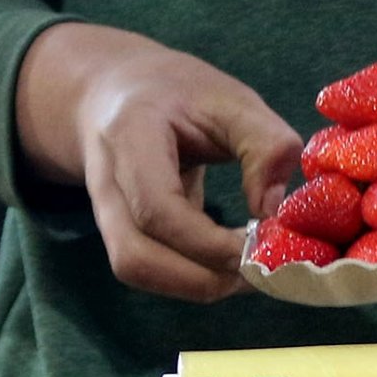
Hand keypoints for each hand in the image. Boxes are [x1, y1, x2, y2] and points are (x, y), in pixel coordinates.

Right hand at [13, 24, 303, 303]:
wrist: (116, 93)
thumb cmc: (177, 93)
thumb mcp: (230, 98)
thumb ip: (264, 142)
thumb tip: (273, 210)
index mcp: (129, 135)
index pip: (155, 207)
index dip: (206, 241)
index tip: (259, 245)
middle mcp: (105, 181)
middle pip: (135, 256)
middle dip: (201, 277)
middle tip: (259, 270)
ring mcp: (103, 211)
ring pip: (136, 270)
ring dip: (195, 283)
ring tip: (249, 270)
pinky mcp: (117, 231)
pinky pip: (148, 266)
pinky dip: (190, 275)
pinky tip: (230, 261)